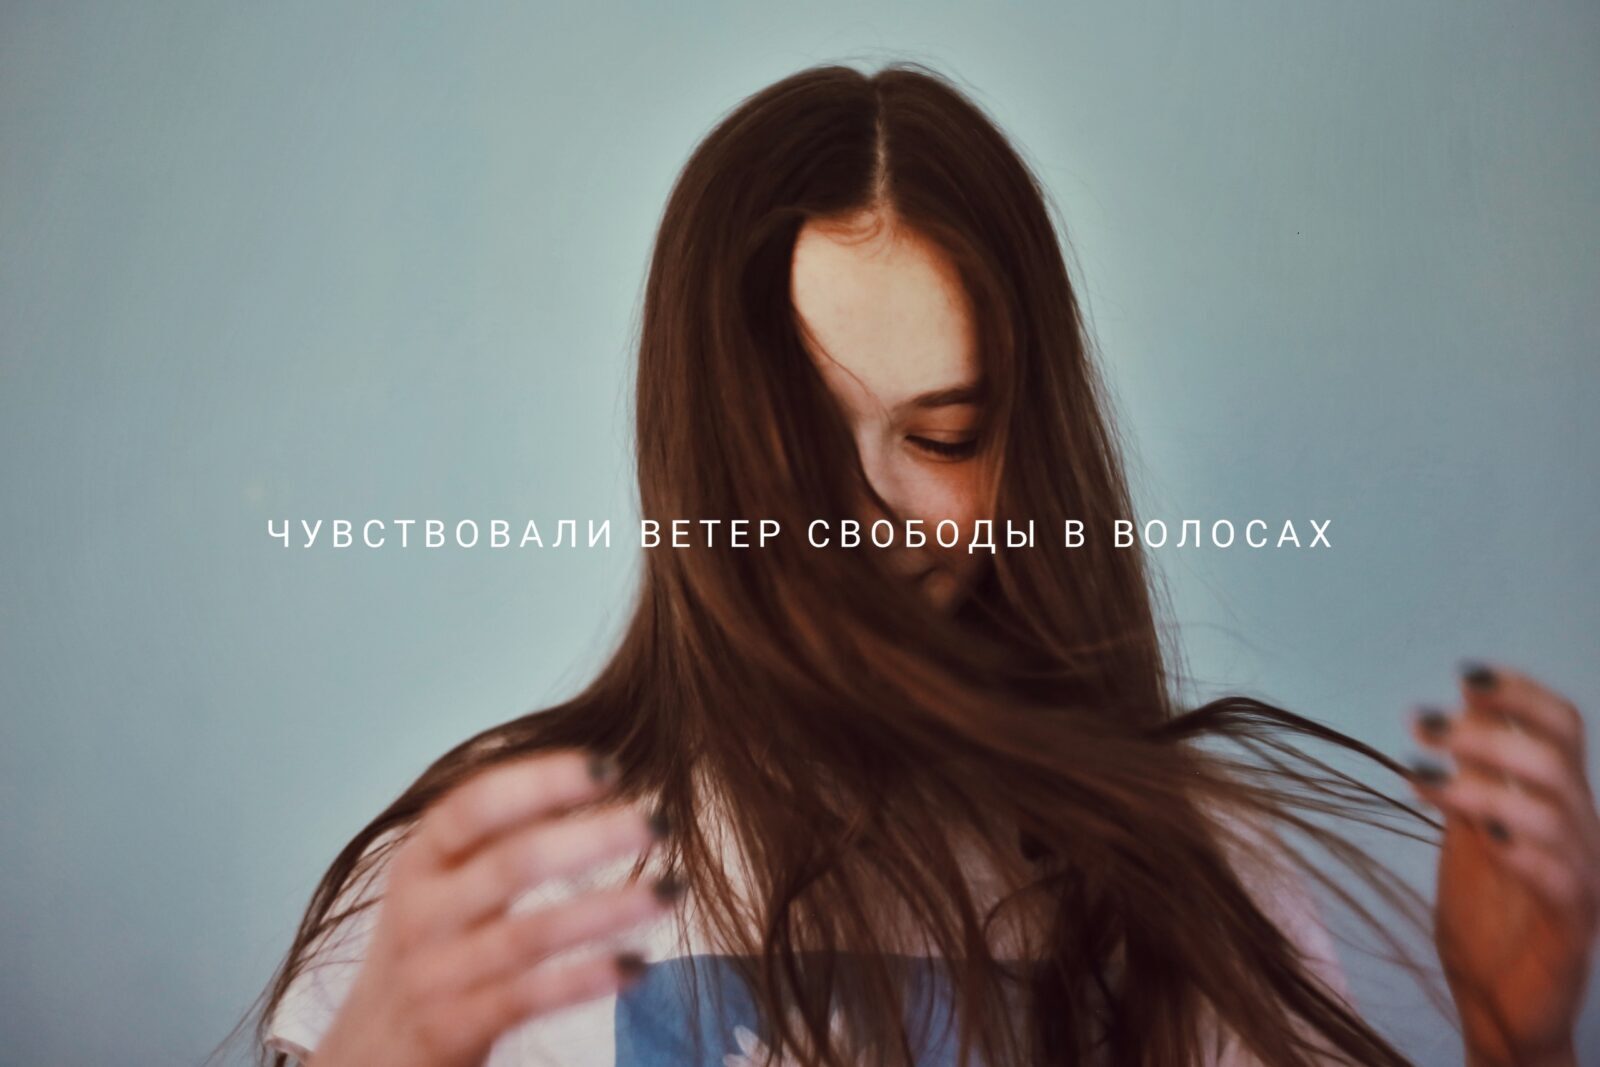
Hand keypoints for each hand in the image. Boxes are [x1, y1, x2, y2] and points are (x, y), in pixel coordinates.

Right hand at [309, 750, 675, 1066]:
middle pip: (512, 864)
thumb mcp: (444, 884)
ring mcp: (434, 974)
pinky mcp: (452, 1029)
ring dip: (607, 909)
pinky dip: (586, 978)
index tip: (608, 766)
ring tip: (671, 888)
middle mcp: (421, 912)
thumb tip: (592, 772)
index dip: (541, 782)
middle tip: (659, 820)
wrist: (370, 1053)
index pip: (476, 805)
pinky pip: (528, 998)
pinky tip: (637, 964)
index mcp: (421, 860)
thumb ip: (499, 836)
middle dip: (591, 838)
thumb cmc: (429, 949)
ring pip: (530, 934)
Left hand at [1407, 664, 1598, 1066]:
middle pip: (1556, 757)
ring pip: (1556, 811)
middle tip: (1423, 726)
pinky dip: (1523, 850)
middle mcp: (1580, 833)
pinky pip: (1564, 879)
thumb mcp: (1466, 834)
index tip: (1465, 676)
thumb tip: (1451, 710)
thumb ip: (1466, 779)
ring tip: (1423, 777)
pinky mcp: (1574, 927)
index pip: (1561, 728)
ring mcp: (1582, 878)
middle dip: (1487, 732)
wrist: (1495, 1003)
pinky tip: (1482, 835)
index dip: (1521, 694)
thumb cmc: (1487, 916)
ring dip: (1483, 783)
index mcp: (1556, 804)